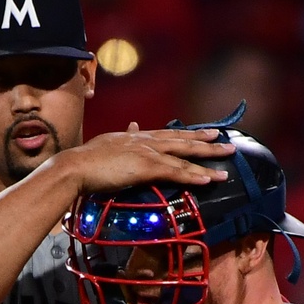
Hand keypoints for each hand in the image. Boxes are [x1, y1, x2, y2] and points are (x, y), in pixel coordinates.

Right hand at [63, 124, 231, 196]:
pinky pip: (174, 172)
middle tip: (227, 144)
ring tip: (226, 165)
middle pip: (183, 141)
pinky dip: (192, 175)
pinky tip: (207, 179)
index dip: (190, 134)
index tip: (208, 133)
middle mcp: (146, 141)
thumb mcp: (109, 144)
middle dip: (207, 143)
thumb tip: (133, 124)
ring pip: (183, 156)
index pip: (170, 134)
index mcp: (137, 136)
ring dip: (207, 162)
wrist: (75, 166)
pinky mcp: (145, 167)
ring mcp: (147, 153)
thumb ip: (124, 136)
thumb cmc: (87, 161)